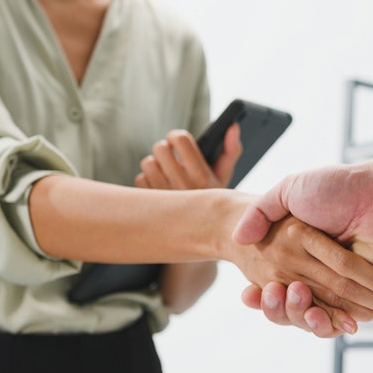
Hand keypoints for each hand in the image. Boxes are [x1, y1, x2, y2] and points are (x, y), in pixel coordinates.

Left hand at [135, 125, 241, 312]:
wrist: (199, 247)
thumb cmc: (213, 205)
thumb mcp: (225, 180)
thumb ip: (230, 150)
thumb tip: (232, 125)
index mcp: (204, 178)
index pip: (180, 139)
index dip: (176, 136)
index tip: (177, 140)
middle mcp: (184, 189)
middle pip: (159, 149)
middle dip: (164, 150)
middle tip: (169, 156)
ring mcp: (165, 199)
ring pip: (147, 164)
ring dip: (154, 165)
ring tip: (165, 174)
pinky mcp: (150, 207)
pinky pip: (140, 180)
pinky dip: (146, 180)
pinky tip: (158, 188)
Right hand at [232, 163, 372, 333]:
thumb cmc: (340, 187)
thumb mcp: (289, 190)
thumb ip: (261, 211)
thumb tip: (238, 237)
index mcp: (302, 250)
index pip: (275, 281)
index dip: (261, 293)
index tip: (249, 293)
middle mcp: (320, 269)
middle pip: (292, 302)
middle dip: (277, 306)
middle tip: (272, 292)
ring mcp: (343, 284)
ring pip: (314, 314)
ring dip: (299, 316)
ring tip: (294, 299)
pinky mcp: (366, 295)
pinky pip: (343, 318)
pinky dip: (328, 323)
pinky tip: (314, 314)